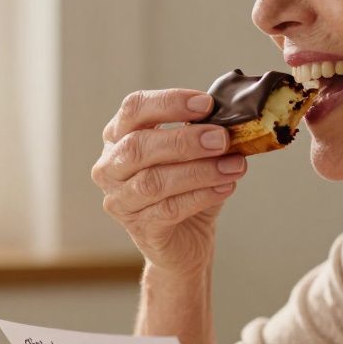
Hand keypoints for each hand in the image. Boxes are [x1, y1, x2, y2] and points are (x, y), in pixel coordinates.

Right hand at [93, 89, 248, 274]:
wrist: (185, 240)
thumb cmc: (185, 189)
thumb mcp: (193, 154)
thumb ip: (203, 134)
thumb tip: (231, 117)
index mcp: (119, 136)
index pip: (134, 109)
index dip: (168, 103)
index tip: (206, 104)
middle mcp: (110, 166)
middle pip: (137, 146)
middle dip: (184, 140)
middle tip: (222, 138)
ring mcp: (119, 200)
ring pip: (153, 181)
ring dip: (198, 171)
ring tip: (233, 166)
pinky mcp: (139, 228)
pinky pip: (168, 209)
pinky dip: (201, 196)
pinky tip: (225, 187)